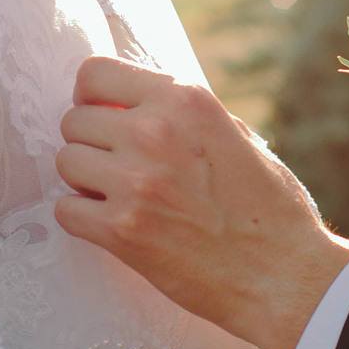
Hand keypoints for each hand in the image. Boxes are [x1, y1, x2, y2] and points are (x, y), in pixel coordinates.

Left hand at [54, 56, 348, 348]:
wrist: (282, 275)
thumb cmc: (266, 207)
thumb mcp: (233, 133)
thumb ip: (181, 113)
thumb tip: (132, 99)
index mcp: (185, 100)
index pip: (95, 73)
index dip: (91, 98)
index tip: (102, 117)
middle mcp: (155, 131)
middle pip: (74, 120)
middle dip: (91, 144)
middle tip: (118, 167)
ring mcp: (135, 180)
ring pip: (66, 161)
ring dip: (85, 180)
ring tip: (120, 196)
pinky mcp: (121, 229)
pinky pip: (65, 209)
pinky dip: (83, 218)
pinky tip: (114, 224)